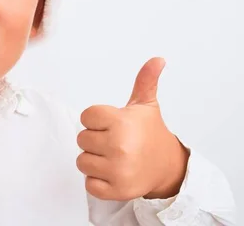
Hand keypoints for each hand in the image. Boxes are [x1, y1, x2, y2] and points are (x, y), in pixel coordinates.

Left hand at [76, 57, 189, 200]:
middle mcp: (119, 146)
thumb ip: (145, 81)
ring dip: (94, 160)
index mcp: (121, 122)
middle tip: (114, 142)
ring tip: (113, 157)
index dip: (96, 120)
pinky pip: (89, 184)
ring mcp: (118, 170)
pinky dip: (97, 181)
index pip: (85, 116)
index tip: (111, 124)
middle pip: (81, 139)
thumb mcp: (146, 106)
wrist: (167, 167)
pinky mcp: (117, 190)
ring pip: (82, 161)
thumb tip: (157, 59)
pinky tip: (112, 173)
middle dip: (95, 140)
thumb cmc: (150, 134)